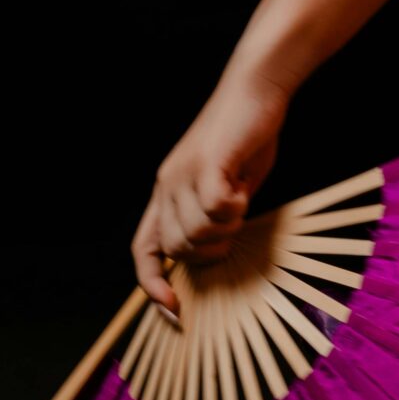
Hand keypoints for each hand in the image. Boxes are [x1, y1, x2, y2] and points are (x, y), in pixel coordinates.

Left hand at [130, 65, 291, 322]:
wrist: (255, 88)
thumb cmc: (245, 136)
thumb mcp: (226, 186)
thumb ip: (214, 217)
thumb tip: (214, 252)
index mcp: (165, 191)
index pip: (143, 250)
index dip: (151, 286)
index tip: (174, 311)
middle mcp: (166, 184)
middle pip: (176, 249)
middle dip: (209, 252)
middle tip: (235, 224)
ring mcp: (183, 173)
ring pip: (196, 234)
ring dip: (225, 230)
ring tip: (240, 202)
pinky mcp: (207, 163)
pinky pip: (216, 210)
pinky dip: (234, 210)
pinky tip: (243, 191)